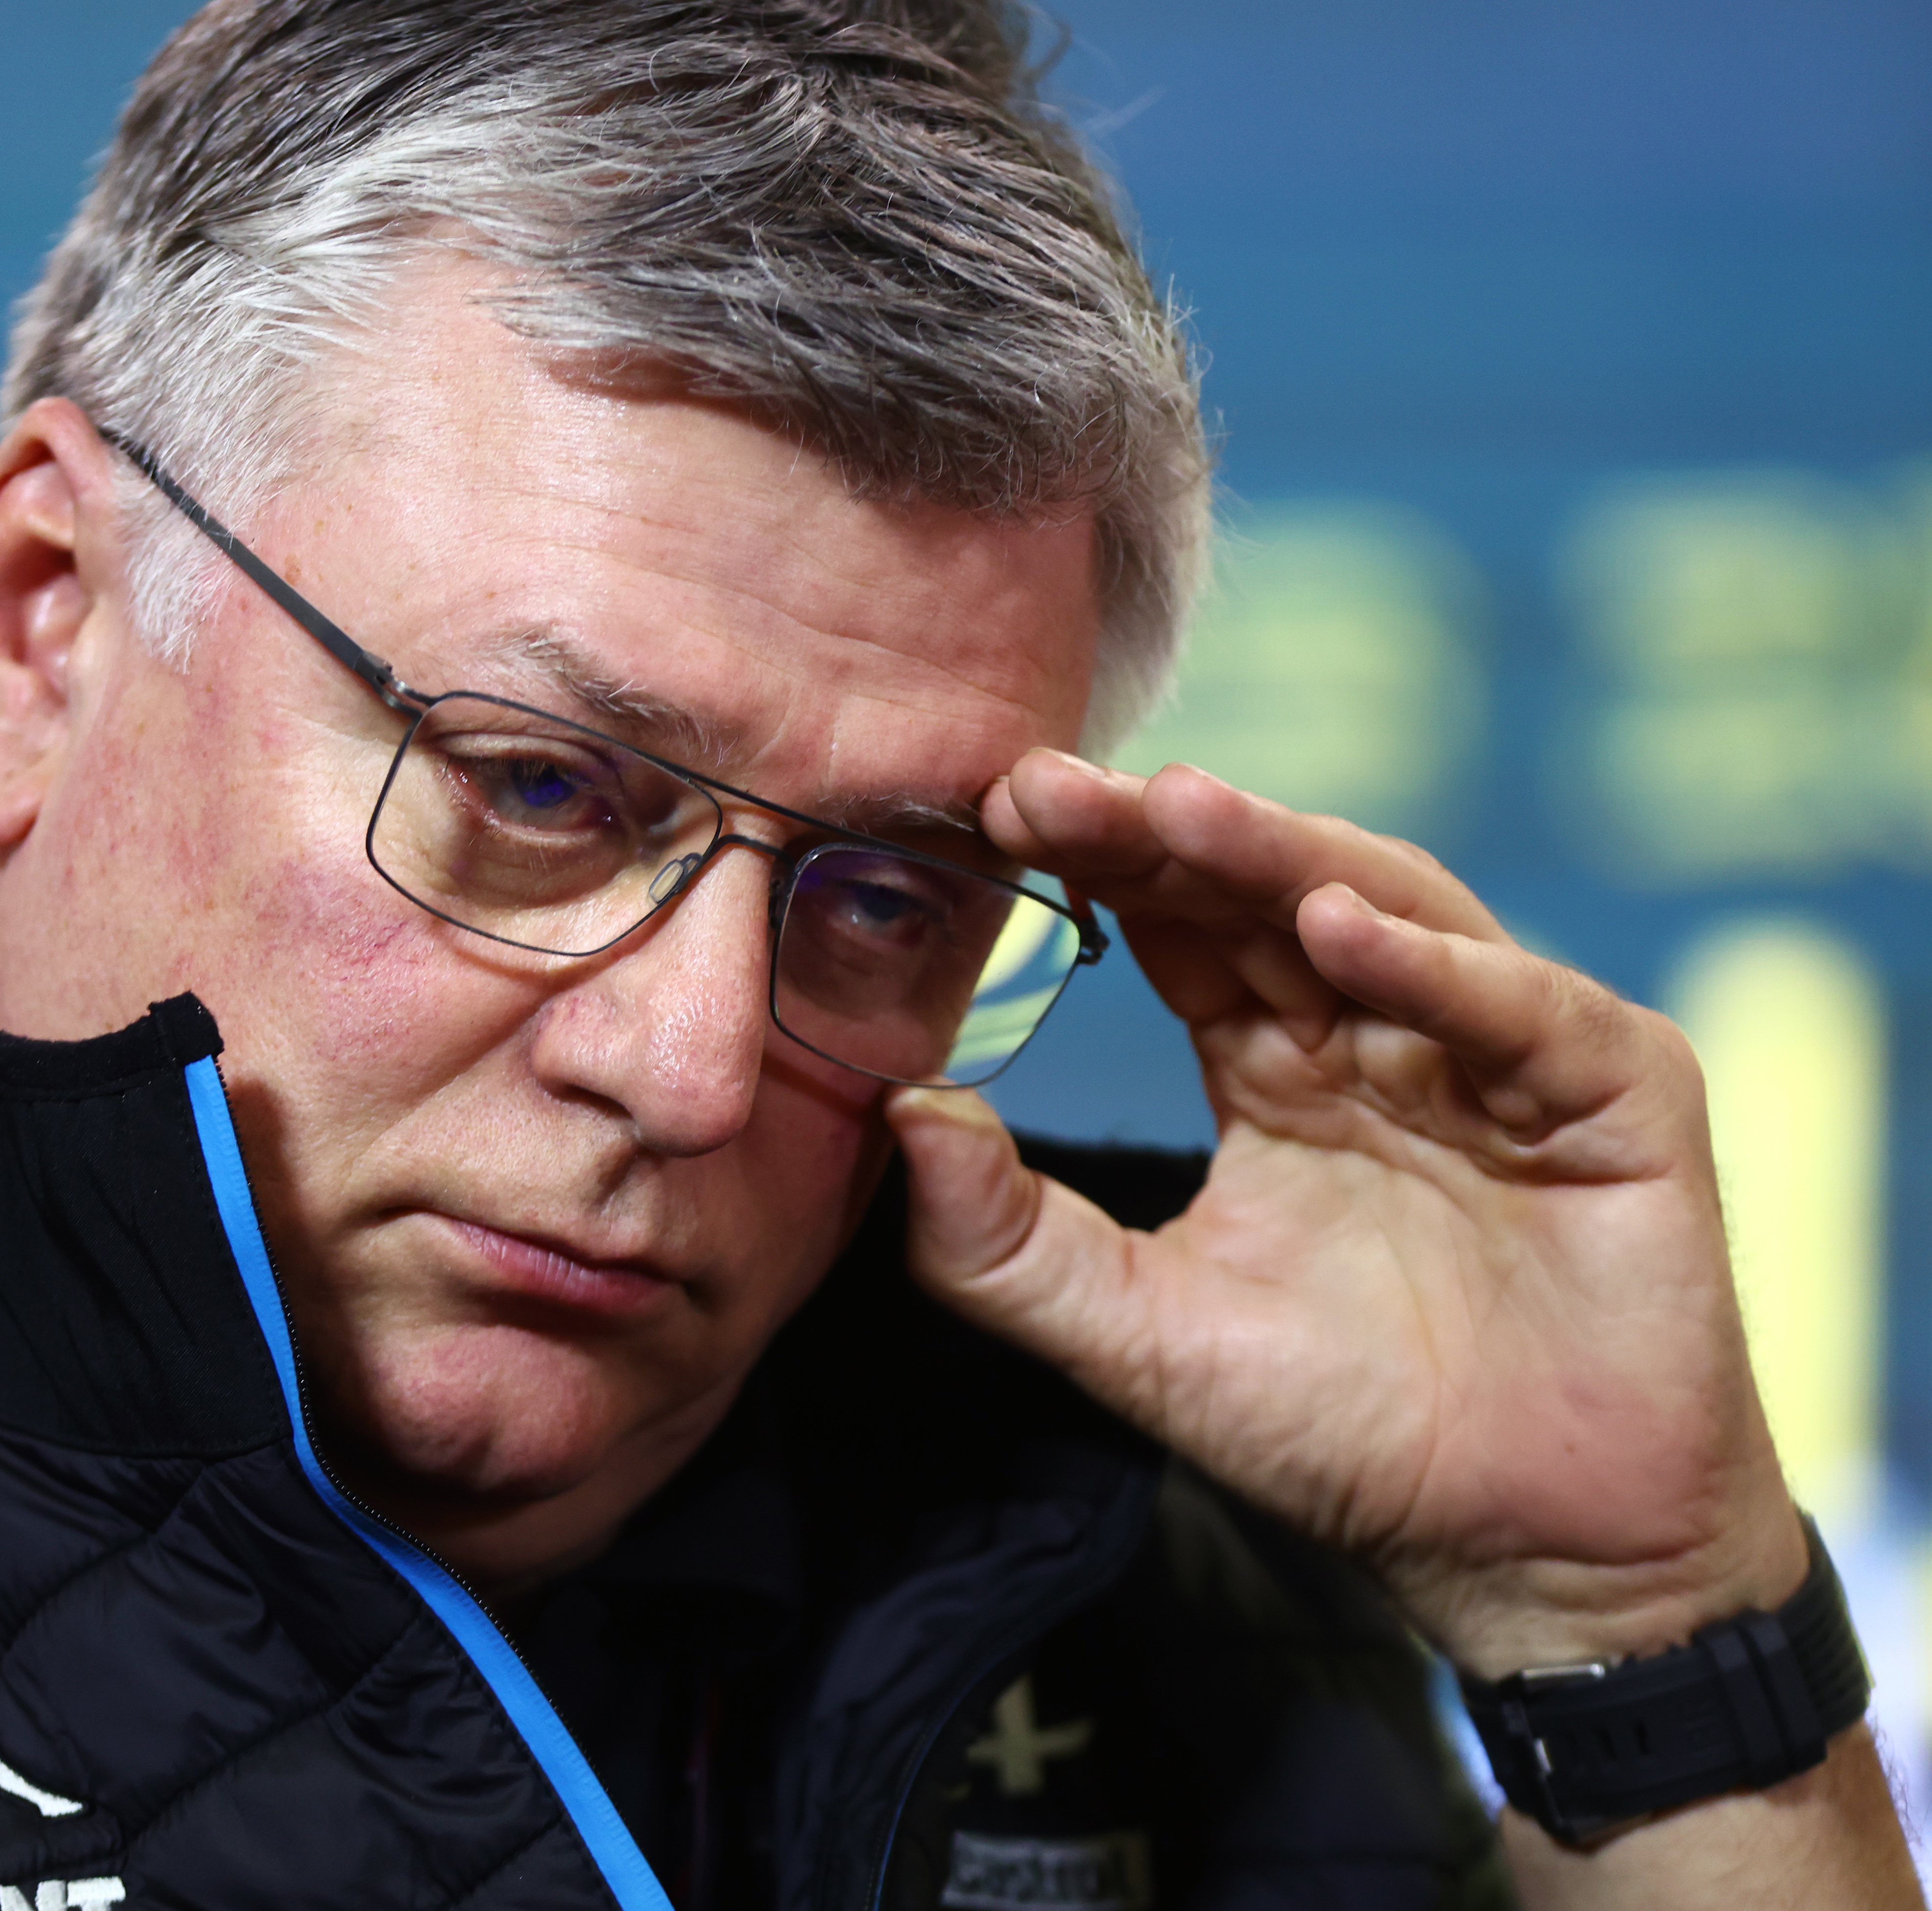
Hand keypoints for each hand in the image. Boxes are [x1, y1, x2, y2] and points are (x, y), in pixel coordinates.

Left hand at [890, 750, 1804, 1673]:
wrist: (1528, 1556)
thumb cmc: (1343, 1436)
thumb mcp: (1135, 1337)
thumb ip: (1002, 1242)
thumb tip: (897, 1109)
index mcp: (1275, 1073)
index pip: (1177, 932)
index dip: (1094, 869)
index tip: (992, 815)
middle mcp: (1384, 1036)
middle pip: (1265, 897)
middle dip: (1160, 834)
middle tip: (1047, 785)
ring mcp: (1506, 1055)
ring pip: (1391, 913)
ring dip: (1282, 856)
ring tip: (1177, 810)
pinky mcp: (1620, 1094)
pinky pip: (1524, 1010)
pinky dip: (1437, 968)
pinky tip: (1342, 930)